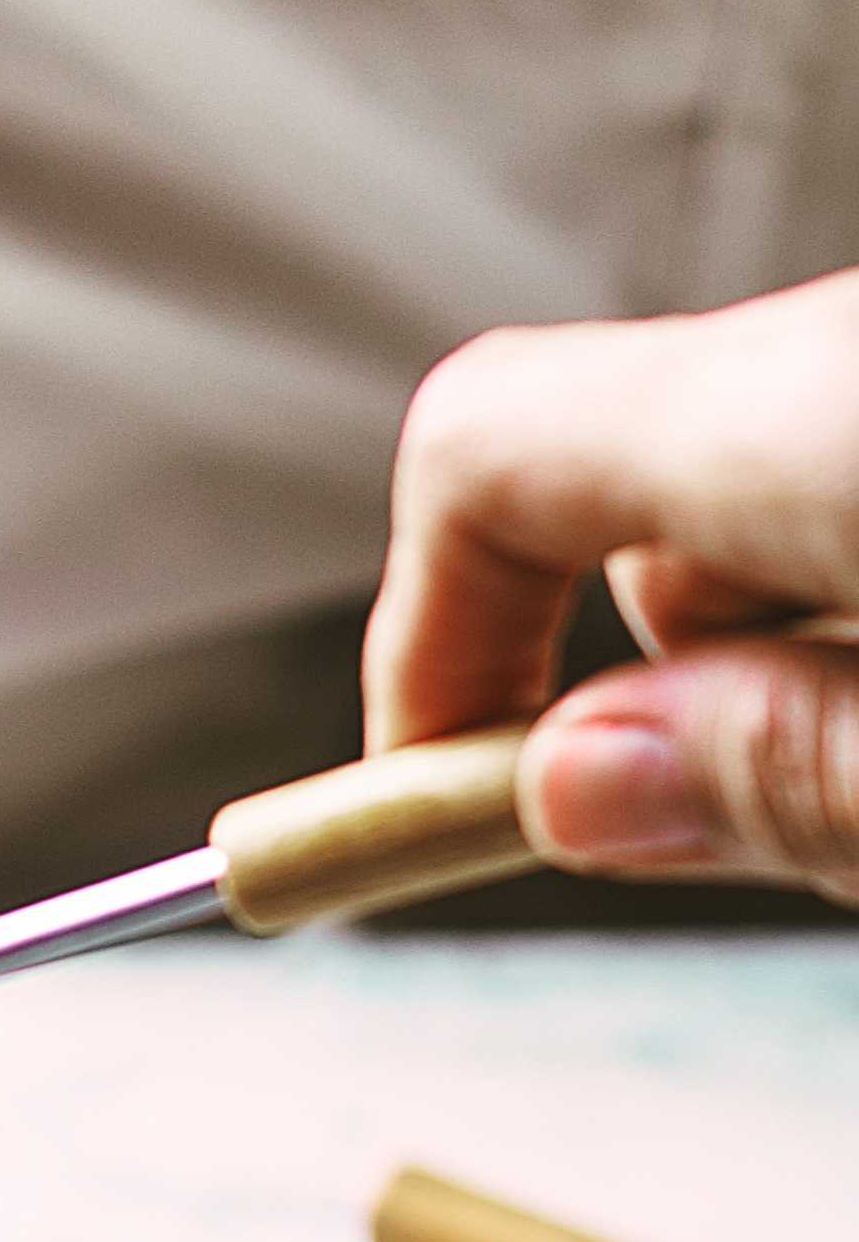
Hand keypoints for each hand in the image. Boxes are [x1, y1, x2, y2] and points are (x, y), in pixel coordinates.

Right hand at [365, 270, 858, 903]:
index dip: (422, 642)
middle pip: (646, 487)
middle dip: (664, 675)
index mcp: (821, 405)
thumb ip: (772, 770)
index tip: (439, 803)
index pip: (484, 450)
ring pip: (790, 487)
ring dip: (801, 639)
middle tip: (757, 836)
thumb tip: (581, 784)